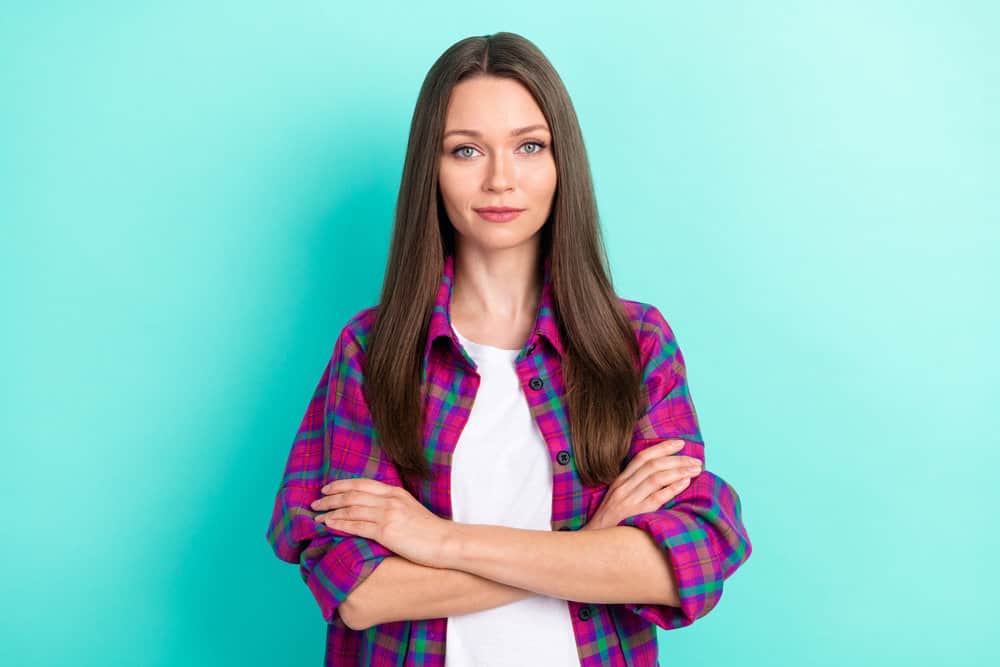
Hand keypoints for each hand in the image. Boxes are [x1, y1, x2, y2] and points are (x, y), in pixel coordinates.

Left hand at [310, 477, 453, 567]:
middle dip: (330, 498)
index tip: (327, 489)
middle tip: (315, 503)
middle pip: (352, 494)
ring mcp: (387, 514)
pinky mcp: (386, 531)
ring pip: (351, 508)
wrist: (446, 542)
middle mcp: (389, 500)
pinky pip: (356, 525)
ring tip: (317, 517)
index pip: (362, 484)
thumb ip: (393, 507)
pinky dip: (339, 524)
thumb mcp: (411, 511)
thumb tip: (374, 513)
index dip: (342, 485)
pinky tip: (328, 526)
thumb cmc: (430, 532)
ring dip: (331, 511)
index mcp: (395, 493)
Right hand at [580, 439, 701, 530]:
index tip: (680, 443)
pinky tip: (686, 482)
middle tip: (696, 459)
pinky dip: (673, 487)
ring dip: (679, 470)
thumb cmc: (610, 523)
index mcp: (620, 481)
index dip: (662, 447)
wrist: (594, 542)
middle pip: (653, 464)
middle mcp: (624, 487)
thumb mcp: (618, 499)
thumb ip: (634, 487)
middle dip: (677, 459)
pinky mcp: (635, 513)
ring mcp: (629, 500)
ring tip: (696, 469)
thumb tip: (660, 477)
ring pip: (656, 477)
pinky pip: (657, 497)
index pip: (643, 457)